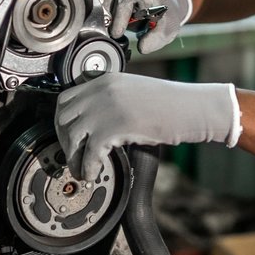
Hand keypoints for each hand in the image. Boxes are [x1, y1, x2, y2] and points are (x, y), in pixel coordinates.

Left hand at [54, 71, 238, 180]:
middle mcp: (101, 91)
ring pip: (71, 135)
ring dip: (73, 157)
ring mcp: (107, 108)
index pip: (66, 98)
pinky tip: (94, 174)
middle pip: (63, 117)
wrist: (192, 108)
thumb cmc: (169, 105)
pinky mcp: (116, 127)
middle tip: (74, 156)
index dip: (62, 121)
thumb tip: (91, 123)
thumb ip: (110, 99)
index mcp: (104, 80)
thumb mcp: (133, 92)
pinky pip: (89, 152)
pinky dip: (88, 167)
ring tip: (83, 170)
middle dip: (64, 141)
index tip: (69, 137)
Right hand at [103, 0, 193, 54]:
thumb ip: (157, 39)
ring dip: (104, 17)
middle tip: (112, 34)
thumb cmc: (167, 15)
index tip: (117, 34)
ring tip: (112, 31)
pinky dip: (104, 16)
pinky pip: (101, 3)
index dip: (119, 17)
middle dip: (108, 17)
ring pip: (101, 0)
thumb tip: (141, 47)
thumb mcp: (168, 28)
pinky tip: (112, 27)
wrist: (167, 4)